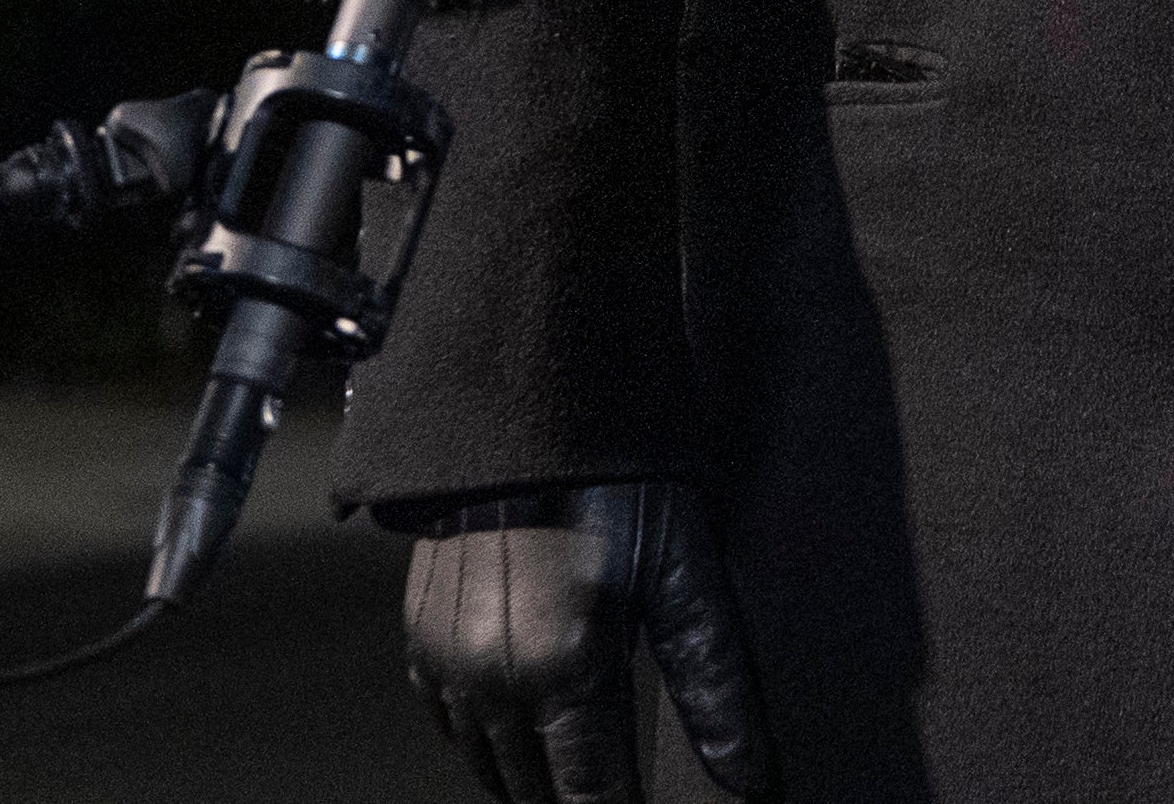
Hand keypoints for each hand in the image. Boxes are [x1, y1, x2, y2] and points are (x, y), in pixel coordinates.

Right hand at [400, 477, 770, 801]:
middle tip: (619, 787)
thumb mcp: (682, 577)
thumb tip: (752, 777)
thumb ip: (716, 687)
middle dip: (581, 801)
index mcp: (564, 672)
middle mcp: (496, 681)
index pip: (594, 800)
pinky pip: (450, 725)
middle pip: (537, 795)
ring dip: (533, 781)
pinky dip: (486, 742)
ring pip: (490, 768)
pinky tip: (522, 730)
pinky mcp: (421, 637)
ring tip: (577, 775)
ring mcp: (448, 663)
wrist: (520, 408)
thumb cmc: (614, 483)